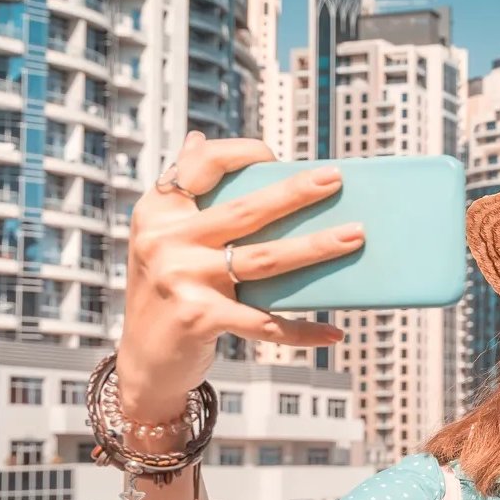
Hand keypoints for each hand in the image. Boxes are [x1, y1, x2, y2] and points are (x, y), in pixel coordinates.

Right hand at [118, 132, 362, 415]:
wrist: (143, 360)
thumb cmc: (166, 291)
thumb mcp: (162, 236)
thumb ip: (183, 191)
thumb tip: (198, 139)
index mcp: (159, 211)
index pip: (201, 165)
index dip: (240, 154)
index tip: (276, 157)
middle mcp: (166, 241)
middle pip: (246, 211)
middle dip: (296, 194)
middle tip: (336, 179)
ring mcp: (181, 279)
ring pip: (265, 258)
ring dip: (317, 247)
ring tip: (356, 237)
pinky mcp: (199, 318)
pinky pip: (265, 323)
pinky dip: (303, 330)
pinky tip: (334, 332)